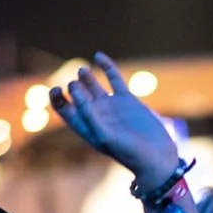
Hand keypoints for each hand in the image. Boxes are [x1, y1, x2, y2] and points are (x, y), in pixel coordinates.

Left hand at [50, 52, 181, 185]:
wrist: (156, 157)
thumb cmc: (128, 152)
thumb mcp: (104, 135)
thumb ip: (88, 114)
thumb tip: (74, 89)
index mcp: (85, 126)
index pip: (64, 108)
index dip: (57, 97)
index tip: (57, 89)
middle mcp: (96, 115)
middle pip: (77, 94)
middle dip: (73, 86)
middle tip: (75, 84)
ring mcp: (112, 106)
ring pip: (93, 85)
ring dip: (86, 76)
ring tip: (83, 71)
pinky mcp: (128, 99)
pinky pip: (114, 79)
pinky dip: (107, 67)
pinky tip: (99, 55)